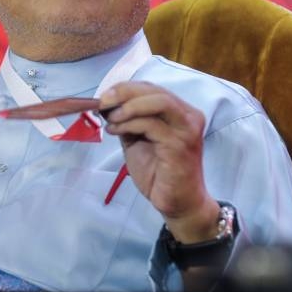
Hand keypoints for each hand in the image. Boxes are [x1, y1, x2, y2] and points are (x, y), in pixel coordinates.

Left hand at [100, 81, 219, 242]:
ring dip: (128, 107)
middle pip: (155, 91)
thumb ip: (128, 121)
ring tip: (111, 120)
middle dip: (124, 93)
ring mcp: (187, 129)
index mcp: (180, 111)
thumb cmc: (159, 173)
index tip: (103, 97)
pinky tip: (116, 131)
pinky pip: (152, 125)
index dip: (125, 88)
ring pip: (158, 102)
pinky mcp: (180, 144)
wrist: (177, 203)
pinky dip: (129, 124)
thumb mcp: (137, 139)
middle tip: (102, 103)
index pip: (152, 89)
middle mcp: (189, 116)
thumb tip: (106, 104)